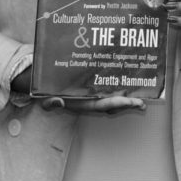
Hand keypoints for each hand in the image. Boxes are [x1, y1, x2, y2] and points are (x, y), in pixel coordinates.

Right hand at [11, 67, 145, 112]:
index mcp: (79, 101)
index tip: (129, 102)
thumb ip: (50, 102)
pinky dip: (117, 85)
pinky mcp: (90, 82)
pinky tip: (129, 80)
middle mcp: (87, 97)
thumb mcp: (42, 95)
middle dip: (126, 104)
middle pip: (110, 103)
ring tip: (141, 95)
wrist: (38, 75)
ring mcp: (89, 91)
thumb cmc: (43, 85)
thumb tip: (59, 103)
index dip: (115, 104)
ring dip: (126, 97)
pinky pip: (106, 85)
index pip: (100, 104)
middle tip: (142, 102)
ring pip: (111, 95)